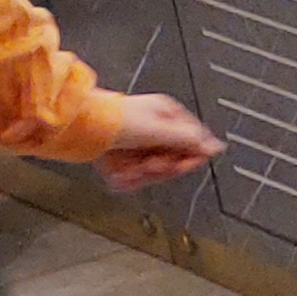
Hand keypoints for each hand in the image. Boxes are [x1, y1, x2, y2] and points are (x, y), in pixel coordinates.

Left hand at [95, 94, 221, 190]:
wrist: (80, 127)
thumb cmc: (116, 121)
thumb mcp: (159, 129)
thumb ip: (189, 139)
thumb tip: (216, 147)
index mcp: (168, 116)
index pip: (193, 142)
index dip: (190, 157)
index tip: (181, 164)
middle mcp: (154, 130)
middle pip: (173, 159)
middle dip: (160, 167)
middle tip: (148, 166)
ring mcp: (137, 145)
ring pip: (152, 171)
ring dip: (141, 175)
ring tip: (129, 171)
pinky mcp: (122, 158)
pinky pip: (133, 176)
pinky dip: (127, 179)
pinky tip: (121, 175)